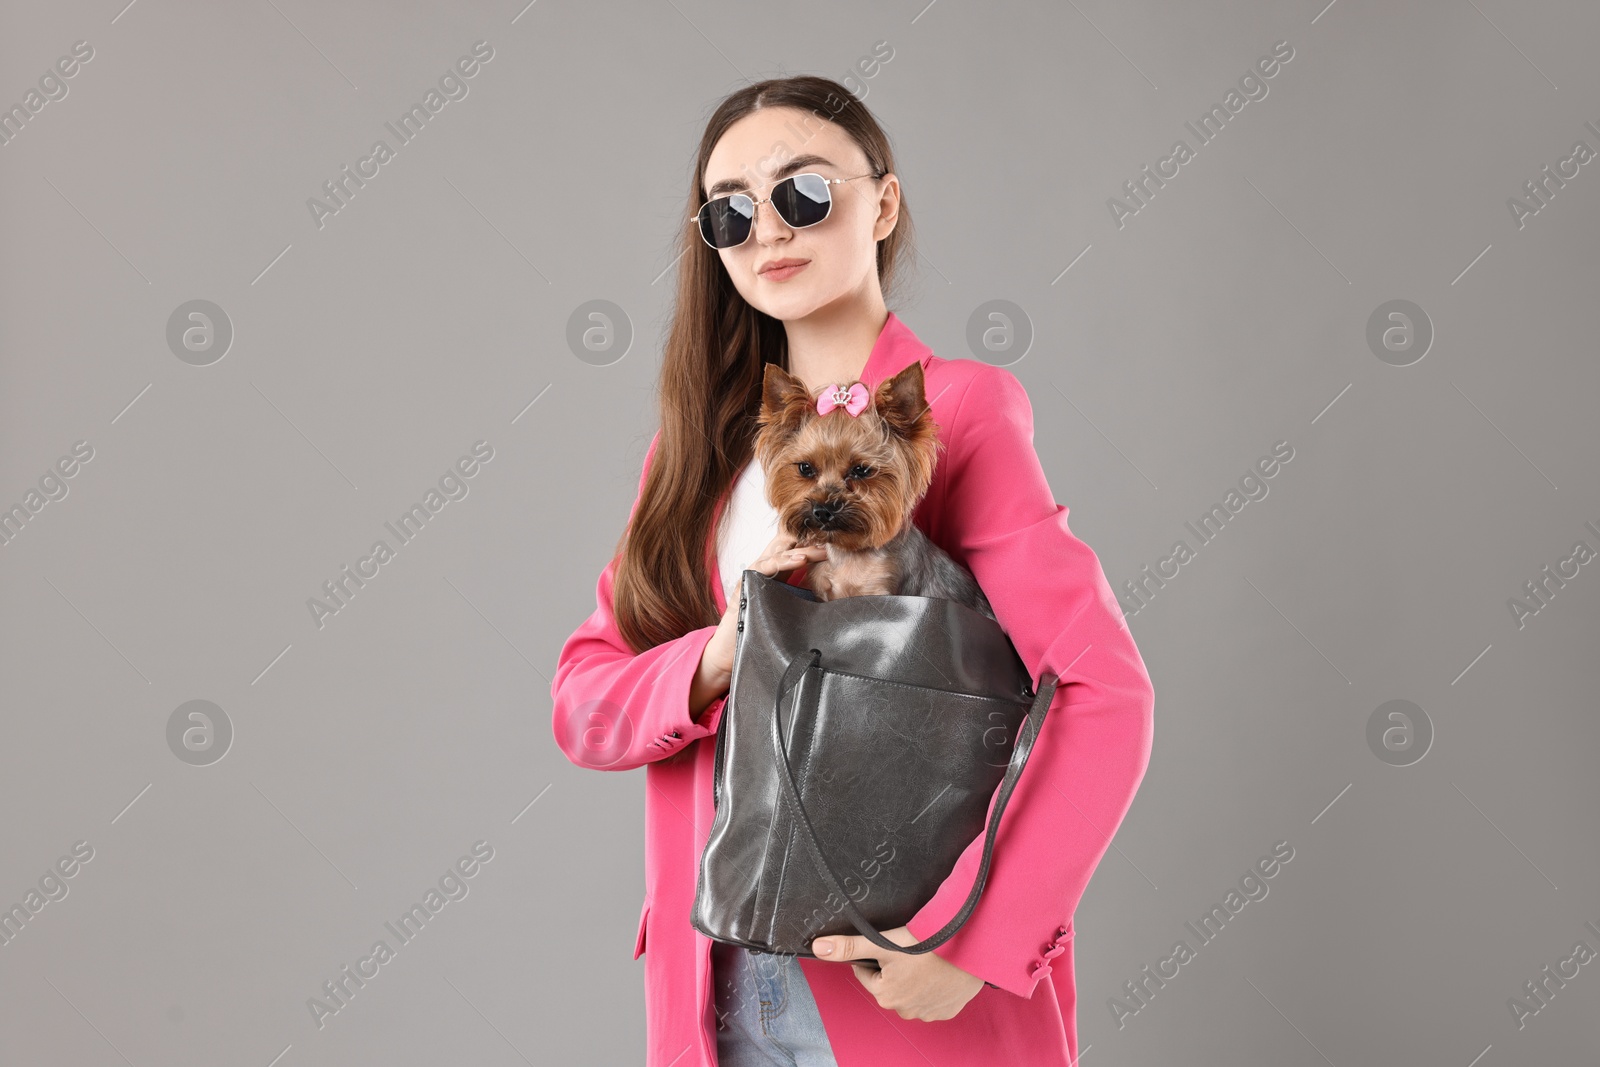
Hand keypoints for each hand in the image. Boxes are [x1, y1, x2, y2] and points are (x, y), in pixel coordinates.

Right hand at [691, 533, 827, 716]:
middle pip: (787, 547)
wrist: (733, 651)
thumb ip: (806, 598)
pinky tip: (798, 560)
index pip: (795, 551)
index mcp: (776, 574)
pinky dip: (781, 562)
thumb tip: (835, 594)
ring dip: (799, 551)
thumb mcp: (789, 609)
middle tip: (831, 541)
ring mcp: (753, 575)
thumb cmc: (762, 631)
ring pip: (777, 553)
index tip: (836, 544)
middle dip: (809, 543)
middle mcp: (764, 570)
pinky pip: (764, 567)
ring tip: (818, 550)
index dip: (813, 545)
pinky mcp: (744, 583)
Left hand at [811, 926, 984, 1020]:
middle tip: (909, 948)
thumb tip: (819, 948)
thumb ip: (849, 946)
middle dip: (893, 966)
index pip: (867, 972)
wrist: (970, 950)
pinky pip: (932, 997)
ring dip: (913, 976)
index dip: (874, 954)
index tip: (888, 944)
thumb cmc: (928, 945)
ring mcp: (928, 1013)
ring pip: (910, 990)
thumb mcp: (883, 942)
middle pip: (888, 982)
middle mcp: (905, 1010)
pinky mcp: (947, 1010)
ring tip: (925, 956)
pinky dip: (932, 985)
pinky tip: (938, 969)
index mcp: (885, 995)